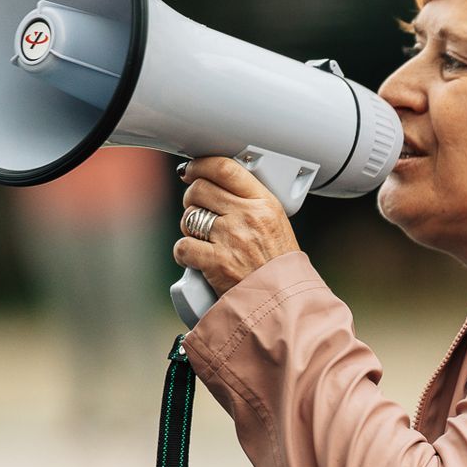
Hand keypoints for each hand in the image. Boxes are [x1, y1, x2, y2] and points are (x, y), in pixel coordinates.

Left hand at [173, 156, 301, 292]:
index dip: (201, 165)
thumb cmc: (278, 264)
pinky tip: (197, 259)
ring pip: (189, 217)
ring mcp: (231, 238)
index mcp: (264, 203)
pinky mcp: (216, 262)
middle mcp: (247, 216)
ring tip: (204, 239)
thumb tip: (216, 184)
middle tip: (198, 209)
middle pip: (200, 189)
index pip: (225, 168)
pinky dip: (184, 254)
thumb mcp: (275, 222)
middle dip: (192, 199)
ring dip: (189, 228)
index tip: (192, 169)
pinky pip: (183, 246)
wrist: (283, 301)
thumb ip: (249, 201)